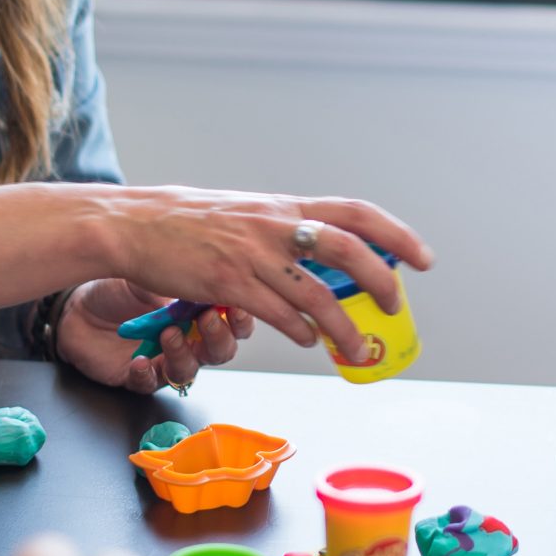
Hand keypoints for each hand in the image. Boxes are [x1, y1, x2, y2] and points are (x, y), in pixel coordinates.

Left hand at [52, 279, 253, 393]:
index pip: (233, 323)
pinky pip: (151, 383)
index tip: (236, 307)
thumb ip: (182, 274)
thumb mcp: (152, 268)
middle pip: (220, 351)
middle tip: (207, 320)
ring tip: (167, 335)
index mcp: (197, 313)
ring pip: (189, 371)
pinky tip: (139, 360)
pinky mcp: (139, 377)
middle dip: (218, 338)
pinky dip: (148, 373)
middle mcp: (187, 340)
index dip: (240, 320)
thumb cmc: (117, 286)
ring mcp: (163, 360)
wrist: (78, 306)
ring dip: (183, 354)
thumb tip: (211, 270)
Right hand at [100, 187, 431, 362]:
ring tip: (354, 349)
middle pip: (347, 249)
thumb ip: (282, 230)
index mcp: (283, 206)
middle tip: (394, 306)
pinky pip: (276, 312)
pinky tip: (305, 340)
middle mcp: (274, 226)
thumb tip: (320, 255)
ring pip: (315, 294)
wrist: (133, 224)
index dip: (395, 234)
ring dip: (342, 328)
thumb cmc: (187, 221)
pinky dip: (299, 331)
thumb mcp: (245, 213)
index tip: (422, 258)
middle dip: (381, 280)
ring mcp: (251, 254)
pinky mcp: (227, 282)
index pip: (355, 212)